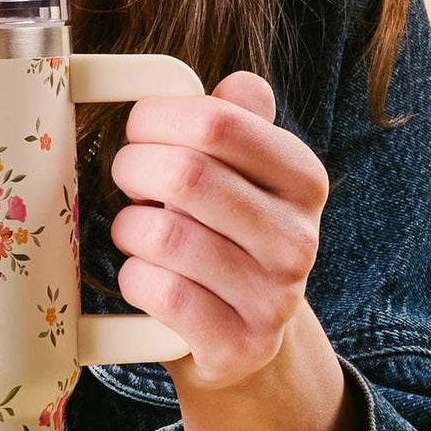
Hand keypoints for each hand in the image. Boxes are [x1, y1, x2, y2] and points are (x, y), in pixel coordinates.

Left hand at [108, 70, 328, 392]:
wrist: (243, 339)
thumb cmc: (224, 233)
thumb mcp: (240, 173)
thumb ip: (235, 120)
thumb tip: (240, 85)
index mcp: (302, 178)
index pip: (217, 121)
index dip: (156, 117)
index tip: (140, 129)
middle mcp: (299, 238)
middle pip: (185, 174)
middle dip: (132, 169)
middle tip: (129, 179)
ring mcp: (273, 298)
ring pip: (165, 235)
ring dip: (129, 228)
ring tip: (138, 231)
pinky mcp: (238, 345)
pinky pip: (159, 291)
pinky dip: (133, 277)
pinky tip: (145, 276)